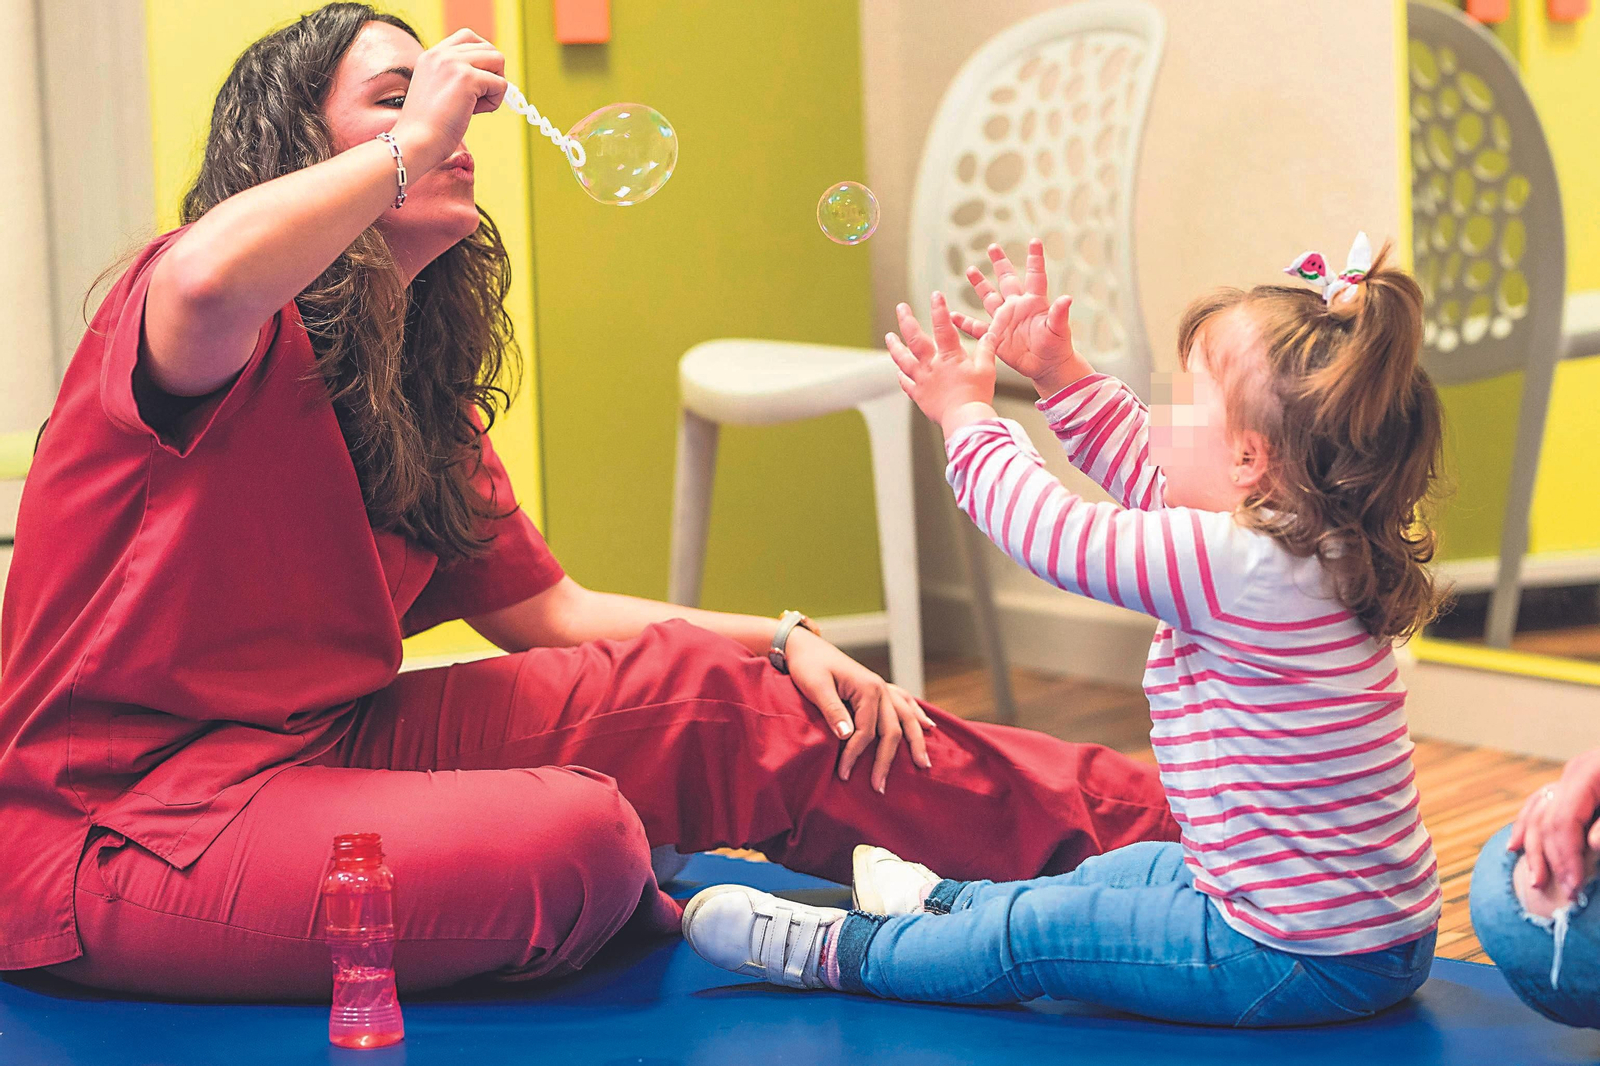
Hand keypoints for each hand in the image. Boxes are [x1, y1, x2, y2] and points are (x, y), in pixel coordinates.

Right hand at [391, 28, 507, 172]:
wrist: (415, 141)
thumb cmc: (427, 127)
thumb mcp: (437, 90)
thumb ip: (455, 76)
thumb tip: (490, 75)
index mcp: (432, 54)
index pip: (468, 37)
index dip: (482, 59)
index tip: (477, 83)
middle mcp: (442, 53)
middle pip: (488, 48)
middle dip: (492, 74)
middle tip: (478, 98)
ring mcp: (454, 63)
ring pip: (498, 60)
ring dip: (496, 85)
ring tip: (477, 105)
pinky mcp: (467, 78)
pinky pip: (501, 84)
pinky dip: (495, 102)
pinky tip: (475, 113)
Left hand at [782, 628, 934, 793]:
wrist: (805, 646)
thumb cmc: (808, 666)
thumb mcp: (816, 687)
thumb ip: (833, 710)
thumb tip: (849, 736)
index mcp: (867, 688)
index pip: (866, 731)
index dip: (855, 754)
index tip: (843, 774)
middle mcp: (880, 688)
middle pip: (892, 730)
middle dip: (886, 760)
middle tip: (879, 787)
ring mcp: (881, 687)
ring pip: (905, 718)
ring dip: (915, 741)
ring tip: (923, 764)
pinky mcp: (877, 688)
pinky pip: (903, 703)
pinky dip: (916, 715)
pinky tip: (927, 725)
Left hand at [886, 292, 997, 434]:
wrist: (964, 419)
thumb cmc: (977, 395)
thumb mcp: (987, 369)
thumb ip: (986, 349)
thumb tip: (990, 333)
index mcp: (949, 357)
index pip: (943, 327)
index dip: (939, 309)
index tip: (935, 295)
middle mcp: (931, 366)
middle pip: (914, 339)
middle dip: (906, 320)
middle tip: (901, 307)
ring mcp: (922, 380)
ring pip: (903, 360)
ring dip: (895, 347)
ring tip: (889, 336)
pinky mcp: (919, 396)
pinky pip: (906, 384)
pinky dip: (901, 376)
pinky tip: (898, 371)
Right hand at [951, 240, 1089, 397]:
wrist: (1047, 366)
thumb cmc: (1057, 346)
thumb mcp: (1058, 329)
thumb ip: (1059, 313)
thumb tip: (1067, 298)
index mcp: (1034, 302)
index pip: (1035, 275)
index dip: (1035, 258)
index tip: (1034, 241)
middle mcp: (1017, 307)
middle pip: (1006, 280)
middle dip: (1000, 263)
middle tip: (993, 246)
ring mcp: (1004, 320)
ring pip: (989, 298)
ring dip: (980, 285)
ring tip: (970, 270)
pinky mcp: (995, 337)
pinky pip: (976, 328)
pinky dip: (964, 323)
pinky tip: (952, 315)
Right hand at [1509, 747, 1599, 900]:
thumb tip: (1590, 846)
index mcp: (1588, 773)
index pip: (1564, 820)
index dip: (1566, 856)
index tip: (1574, 886)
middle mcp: (1572, 774)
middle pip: (1547, 820)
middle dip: (1552, 860)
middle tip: (1566, 892)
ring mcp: (1569, 778)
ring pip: (1537, 816)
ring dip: (1535, 851)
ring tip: (1536, 882)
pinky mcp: (1571, 786)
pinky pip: (1539, 807)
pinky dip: (1526, 828)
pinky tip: (1515, 847)